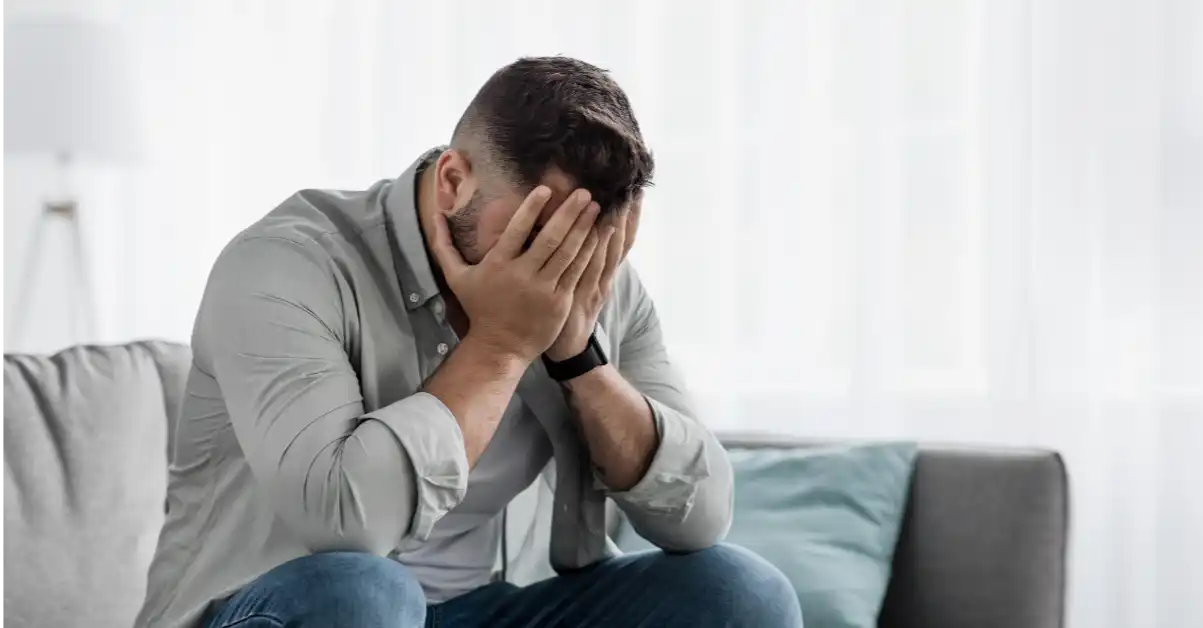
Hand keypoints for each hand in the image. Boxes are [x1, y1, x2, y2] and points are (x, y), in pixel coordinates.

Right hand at [430, 186, 601, 362]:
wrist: (500, 347)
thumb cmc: (479, 308)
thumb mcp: (455, 277)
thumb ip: (443, 245)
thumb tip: (433, 213)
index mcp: (498, 265)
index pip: (516, 230)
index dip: (532, 208)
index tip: (545, 188)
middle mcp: (522, 276)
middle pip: (550, 239)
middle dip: (568, 213)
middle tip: (584, 192)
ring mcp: (543, 290)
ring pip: (568, 254)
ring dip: (584, 228)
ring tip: (596, 208)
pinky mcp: (559, 302)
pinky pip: (576, 272)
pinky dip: (588, 252)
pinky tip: (598, 235)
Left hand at [545, 198, 640, 361]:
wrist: (568, 349)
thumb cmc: (569, 313)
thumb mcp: (581, 285)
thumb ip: (585, 261)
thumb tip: (587, 234)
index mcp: (605, 274)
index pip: (622, 240)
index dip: (630, 218)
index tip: (635, 192)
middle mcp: (605, 277)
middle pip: (620, 241)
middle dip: (627, 215)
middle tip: (632, 188)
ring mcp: (595, 286)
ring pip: (609, 252)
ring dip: (615, 226)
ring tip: (618, 200)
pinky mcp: (581, 295)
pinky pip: (591, 268)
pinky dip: (596, 249)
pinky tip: (598, 230)